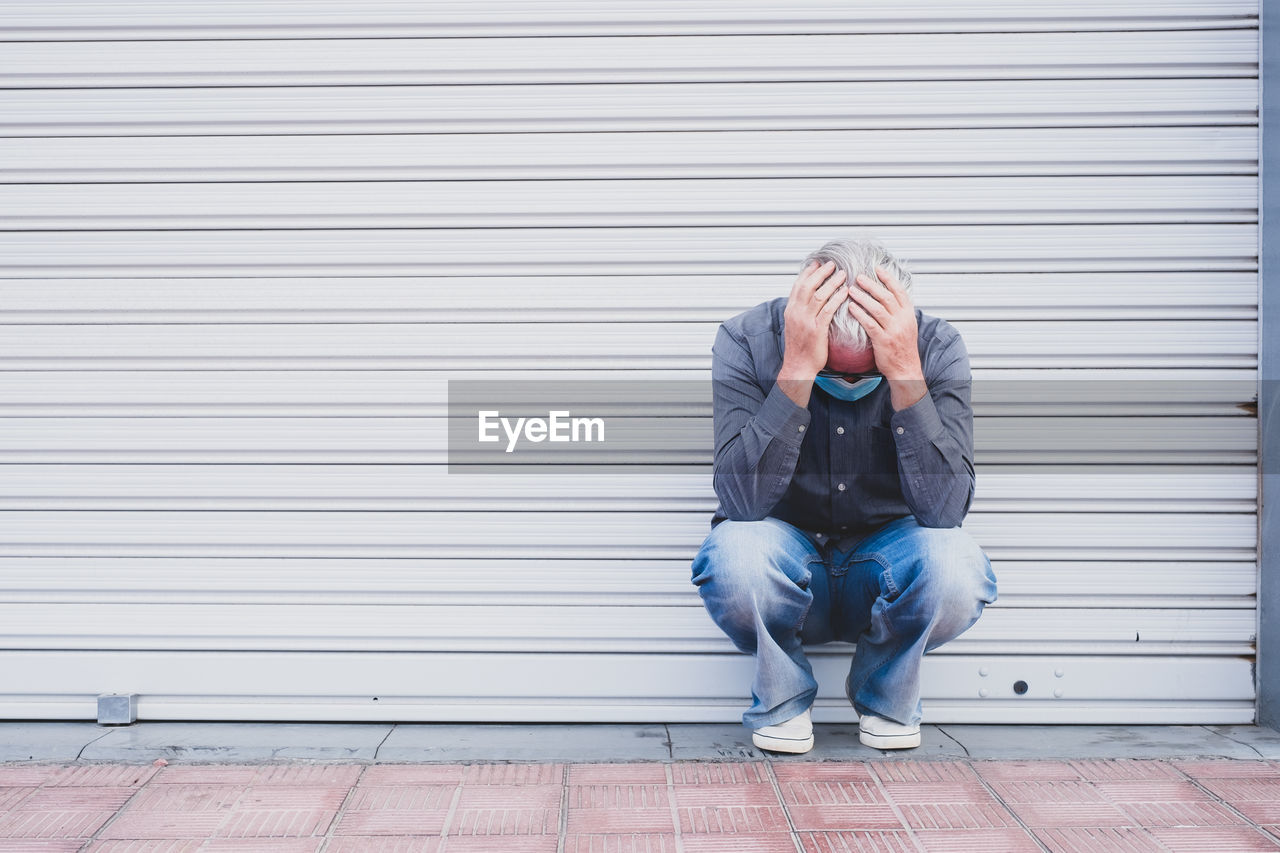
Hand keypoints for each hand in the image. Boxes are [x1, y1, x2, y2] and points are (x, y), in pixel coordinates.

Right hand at [780, 259, 847, 378]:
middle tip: (832, 264)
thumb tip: (809, 298)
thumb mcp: (795, 325)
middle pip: (808, 286)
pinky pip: (828, 310)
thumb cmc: (800, 348)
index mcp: (790, 311)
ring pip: (818, 295)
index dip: (808, 272)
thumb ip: (801, 310)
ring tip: (842, 274)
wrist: (798, 366)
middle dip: (820, 273)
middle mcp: (796, 313)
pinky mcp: (816, 330)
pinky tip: (845, 292)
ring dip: (831, 282)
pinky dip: (837, 298)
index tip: (817, 263)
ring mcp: (805, 321)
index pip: (798, 286)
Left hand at [847, 265, 926, 408]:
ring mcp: (893, 330)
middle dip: (872, 285)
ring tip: (850, 290)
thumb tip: (889, 296)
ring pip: (877, 308)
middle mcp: (903, 320)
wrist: (906, 369)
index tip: (877, 268)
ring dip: (863, 297)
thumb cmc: (903, 348)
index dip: (888, 278)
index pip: (899, 291)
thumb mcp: (907, 326)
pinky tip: (851, 308)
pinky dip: (860, 314)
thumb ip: (899, 311)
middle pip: (886, 296)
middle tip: (858, 277)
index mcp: (909, 314)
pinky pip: (870, 324)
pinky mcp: (883, 340)